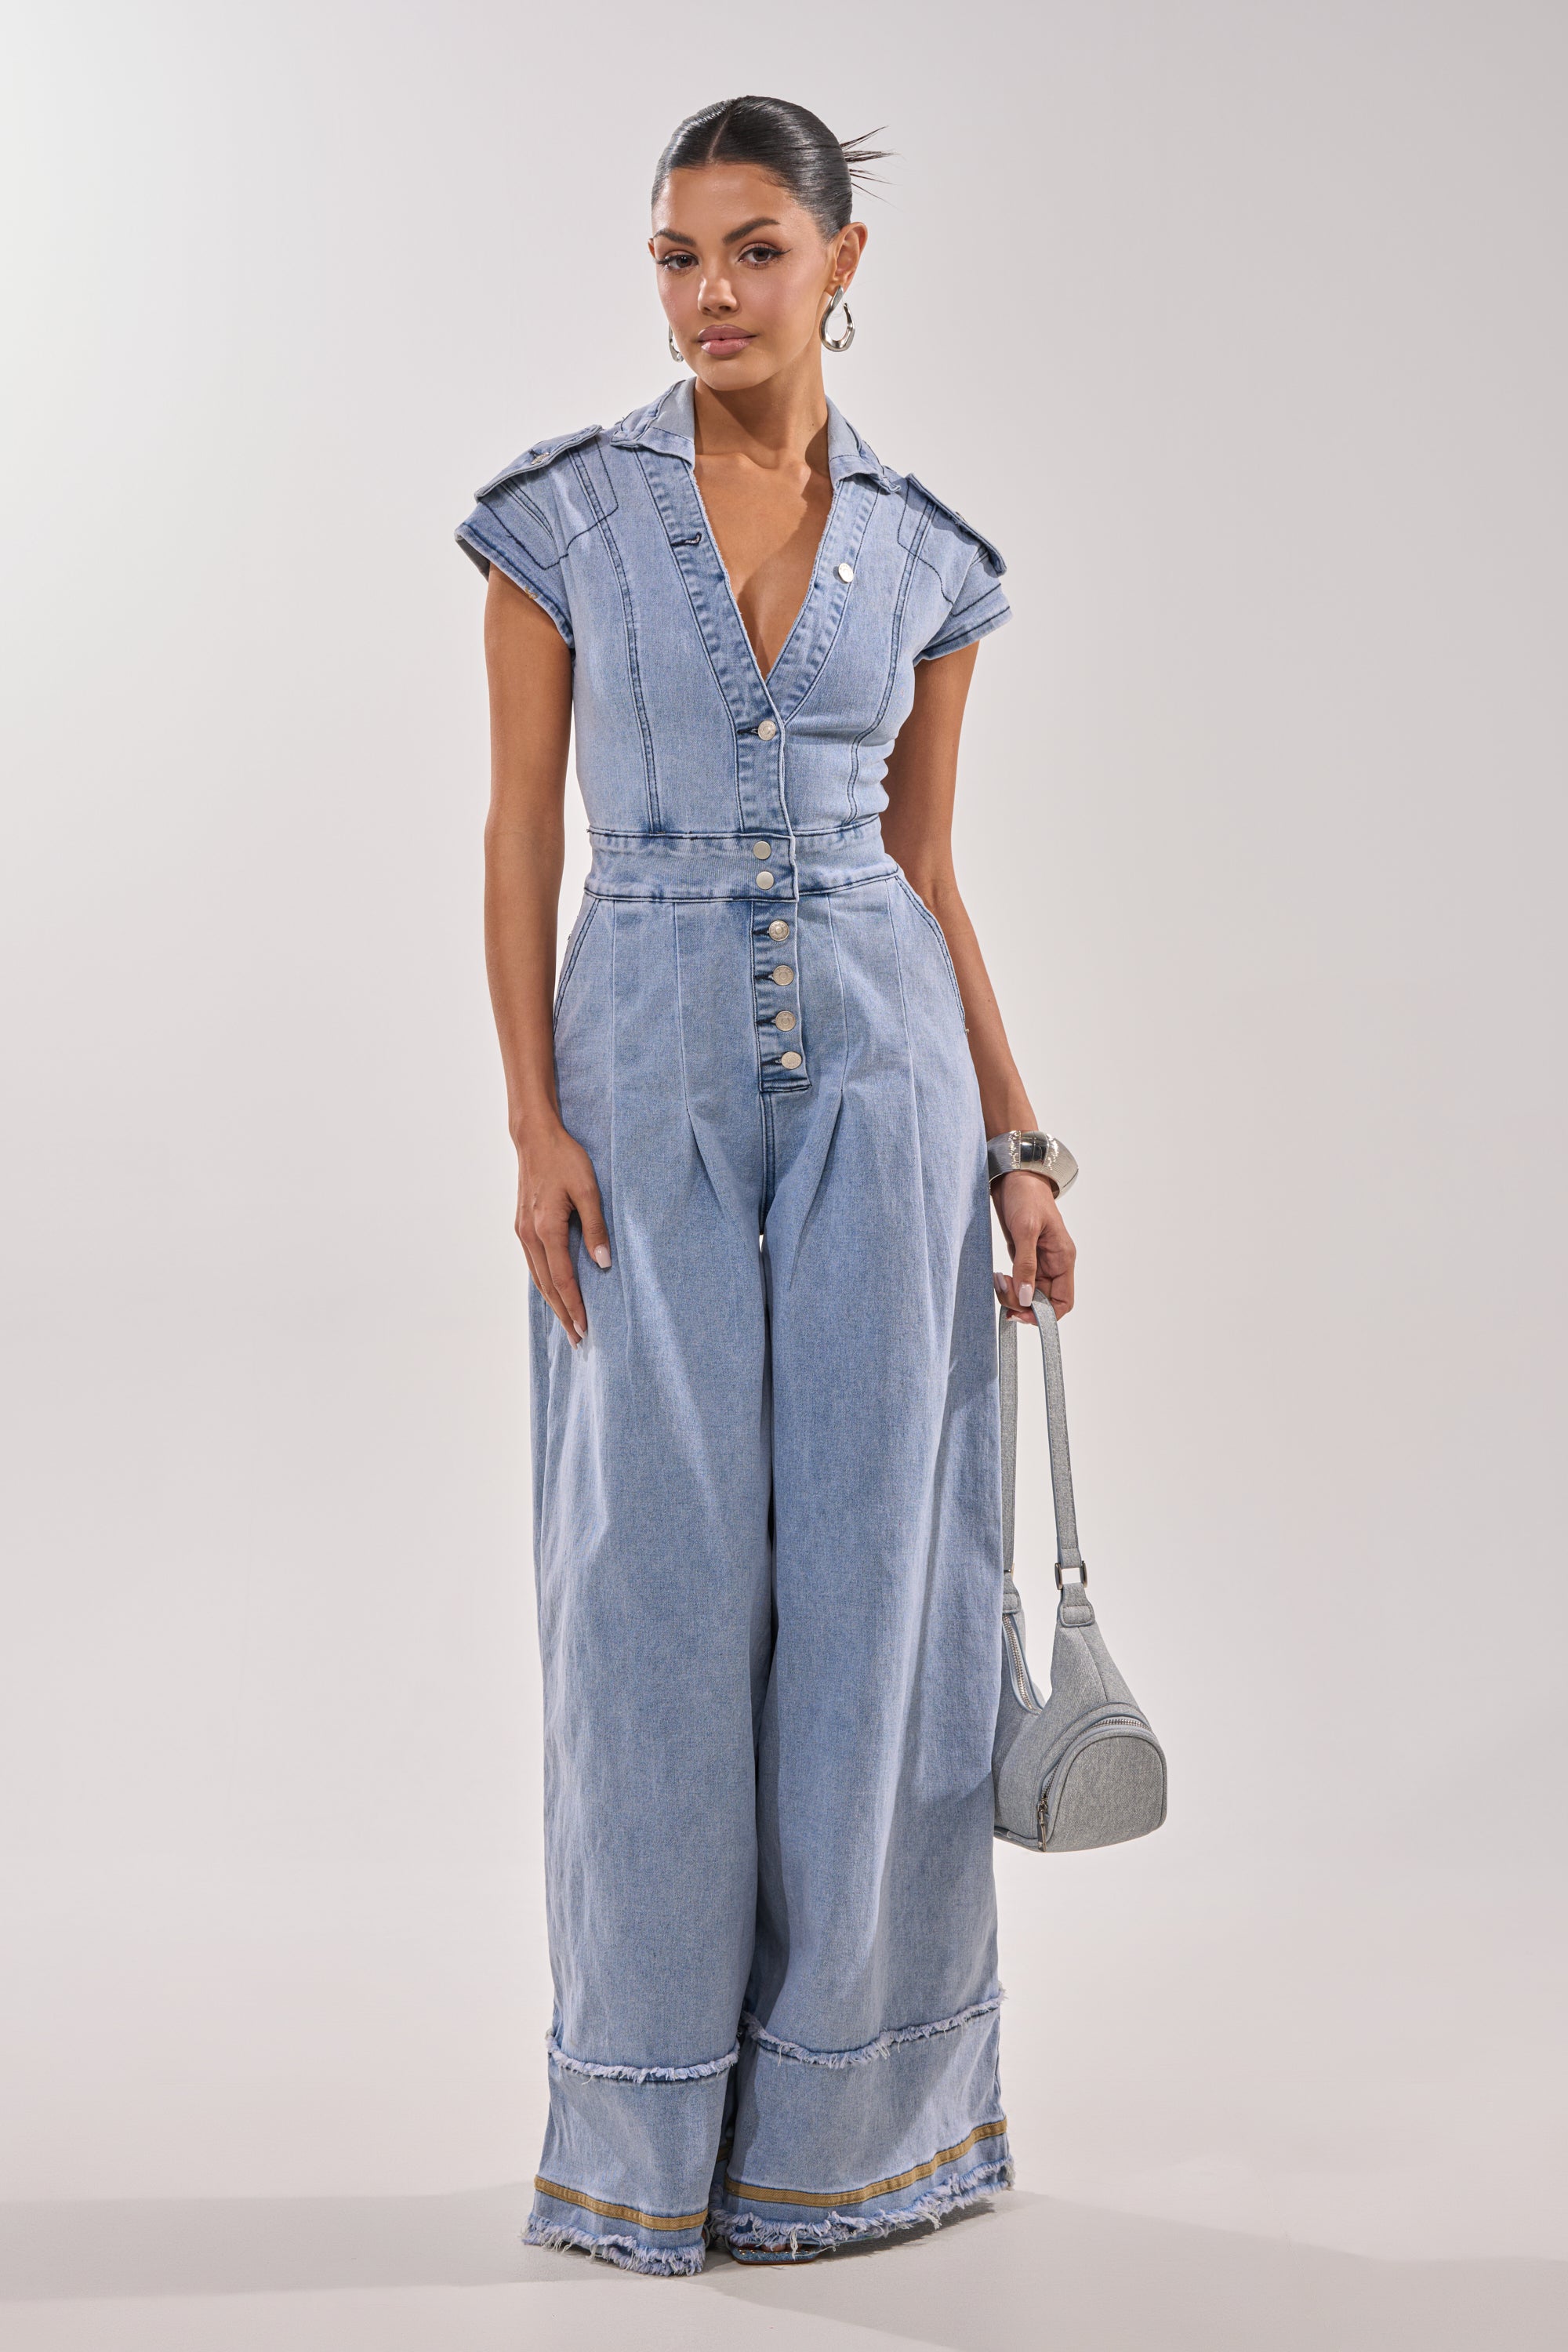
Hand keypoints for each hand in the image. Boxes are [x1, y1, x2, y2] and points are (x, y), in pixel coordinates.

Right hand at [514, 1119, 610, 1345]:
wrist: (535, 1138)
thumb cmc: (565, 1160)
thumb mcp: (588, 1189)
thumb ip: (595, 1227)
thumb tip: (603, 1262)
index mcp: (546, 1228)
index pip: (563, 1278)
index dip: (575, 1305)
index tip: (586, 1328)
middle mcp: (529, 1235)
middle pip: (546, 1285)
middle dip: (563, 1314)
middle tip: (578, 1340)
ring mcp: (522, 1232)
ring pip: (537, 1278)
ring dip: (553, 1303)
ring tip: (568, 1324)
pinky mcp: (522, 1227)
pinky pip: (533, 1264)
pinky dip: (544, 1284)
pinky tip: (554, 1294)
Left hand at [991, 1170, 1075, 1322]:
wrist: (1013, 1176)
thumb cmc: (1025, 1196)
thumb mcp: (1025, 1229)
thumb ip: (1026, 1265)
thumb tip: (1026, 1298)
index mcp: (1063, 1258)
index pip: (1063, 1302)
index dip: (1045, 1315)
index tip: (1021, 1313)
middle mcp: (1053, 1263)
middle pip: (1042, 1301)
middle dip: (1022, 1303)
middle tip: (1002, 1289)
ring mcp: (1038, 1261)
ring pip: (1028, 1293)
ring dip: (1012, 1294)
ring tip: (997, 1279)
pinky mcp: (1023, 1256)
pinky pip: (1019, 1281)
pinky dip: (1008, 1285)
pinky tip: (998, 1277)